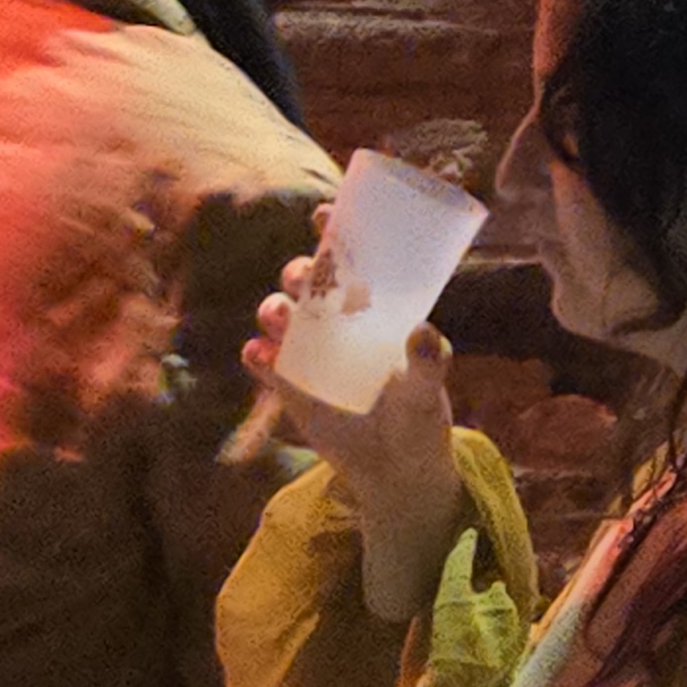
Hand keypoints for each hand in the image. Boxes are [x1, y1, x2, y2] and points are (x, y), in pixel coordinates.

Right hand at [244, 255, 467, 619]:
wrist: (395, 471)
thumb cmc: (419, 419)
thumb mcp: (427, 392)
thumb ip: (430, 362)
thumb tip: (424, 331)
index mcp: (372, 307)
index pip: (350, 257)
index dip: (334, 230)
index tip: (325, 215)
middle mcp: (335, 320)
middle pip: (306, 280)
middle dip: (299, 271)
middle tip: (303, 278)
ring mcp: (308, 350)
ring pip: (278, 314)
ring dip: (273, 309)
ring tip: (280, 319)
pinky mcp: (287, 384)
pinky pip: (262, 362)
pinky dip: (256, 357)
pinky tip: (259, 356)